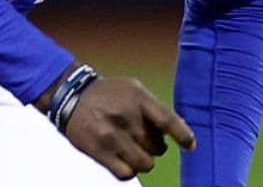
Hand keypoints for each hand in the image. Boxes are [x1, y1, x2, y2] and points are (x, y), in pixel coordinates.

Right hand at [57, 75, 195, 179]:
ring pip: (145, 164)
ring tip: (134, 150)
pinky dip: (129, 170)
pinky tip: (123, 159)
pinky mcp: (100, 152)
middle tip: (144, 140)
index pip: (168, 121)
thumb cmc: (108, 94)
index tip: (190, 145)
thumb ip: (154, 108)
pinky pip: (126, 174)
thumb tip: (180, 130)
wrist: (72, 96)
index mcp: (137, 98)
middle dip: (155, 147)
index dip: (183, 136)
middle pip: (158, 148)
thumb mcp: (133, 89)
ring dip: (144, 161)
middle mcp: (126, 117)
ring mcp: (112, 136)